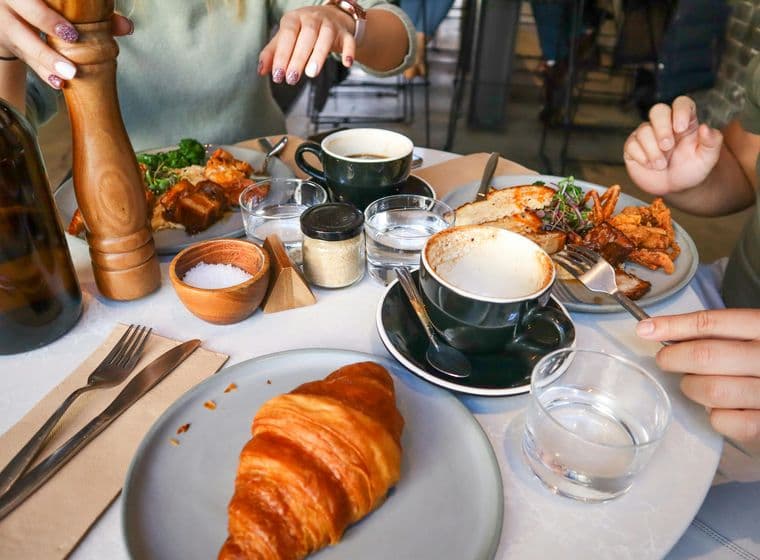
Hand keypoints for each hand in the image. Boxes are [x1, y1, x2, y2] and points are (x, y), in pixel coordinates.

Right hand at [0, 0, 131, 88]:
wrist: (13, 15)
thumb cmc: (45, 7)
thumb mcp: (63, 8)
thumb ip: (95, 16)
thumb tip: (127, 26)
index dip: (49, 15)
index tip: (72, 33)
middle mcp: (10, 4)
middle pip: (25, 15)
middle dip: (48, 30)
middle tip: (72, 46)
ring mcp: (6, 24)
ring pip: (23, 43)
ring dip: (47, 61)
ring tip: (69, 74)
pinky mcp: (10, 45)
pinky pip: (25, 60)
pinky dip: (43, 72)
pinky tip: (57, 82)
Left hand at [258, 6, 355, 84]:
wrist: (330, 18)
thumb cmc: (302, 31)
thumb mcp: (285, 38)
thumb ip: (272, 53)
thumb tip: (261, 71)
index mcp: (294, 19)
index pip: (287, 35)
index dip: (282, 55)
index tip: (278, 75)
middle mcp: (312, 18)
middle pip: (306, 36)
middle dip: (298, 58)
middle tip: (292, 79)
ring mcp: (330, 25)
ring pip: (326, 37)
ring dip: (319, 55)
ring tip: (312, 73)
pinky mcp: (345, 33)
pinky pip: (348, 41)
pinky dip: (348, 51)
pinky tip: (346, 63)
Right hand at [624, 96, 723, 196]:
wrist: (675, 187)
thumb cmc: (691, 169)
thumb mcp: (708, 158)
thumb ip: (712, 141)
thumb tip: (705, 127)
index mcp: (685, 121)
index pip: (681, 103)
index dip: (680, 111)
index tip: (681, 129)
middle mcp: (664, 124)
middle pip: (658, 110)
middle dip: (662, 128)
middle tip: (667, 146)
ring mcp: (647, 135)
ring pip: (643, 130)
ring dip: (653, 150)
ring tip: (661, 165)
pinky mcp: (633, 147)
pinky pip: (631, 145)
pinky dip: (641, 156)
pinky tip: (649, 165)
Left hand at [637, 309, 759, 451]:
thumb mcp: (751, 338)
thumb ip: (719, 335)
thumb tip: (657, 331)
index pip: (711, 323)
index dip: (672, 325)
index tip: (644, 329)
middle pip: (705, 355)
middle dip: (674, 358)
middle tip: (666, 360)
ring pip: (710, 389)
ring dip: (693, 388)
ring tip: (697, 385)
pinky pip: (723, 420)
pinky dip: (714, 416)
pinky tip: (721, 408)